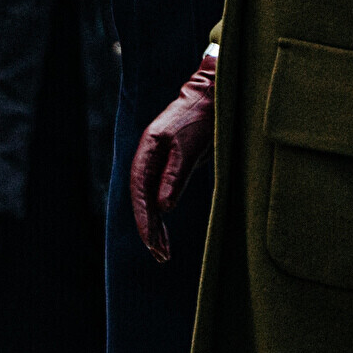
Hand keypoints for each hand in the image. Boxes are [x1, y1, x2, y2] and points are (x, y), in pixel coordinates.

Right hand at [128, 53, 215, 262]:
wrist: (213, 97)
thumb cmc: (202, 118)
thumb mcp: (189, 148)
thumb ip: (175, 176)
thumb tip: (163, 208)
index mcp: (147, 150)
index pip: (140, 190)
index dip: (144, 218)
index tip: (152, 241)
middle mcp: (147, 158)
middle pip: (142, 200)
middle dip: (149, 229)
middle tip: (160, 255)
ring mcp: (157, 163)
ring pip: (150, 201)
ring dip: (155, 227)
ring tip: (163, 253)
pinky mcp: (168, 167)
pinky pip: (160, 196)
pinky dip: (161, 216)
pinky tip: (163, 233)